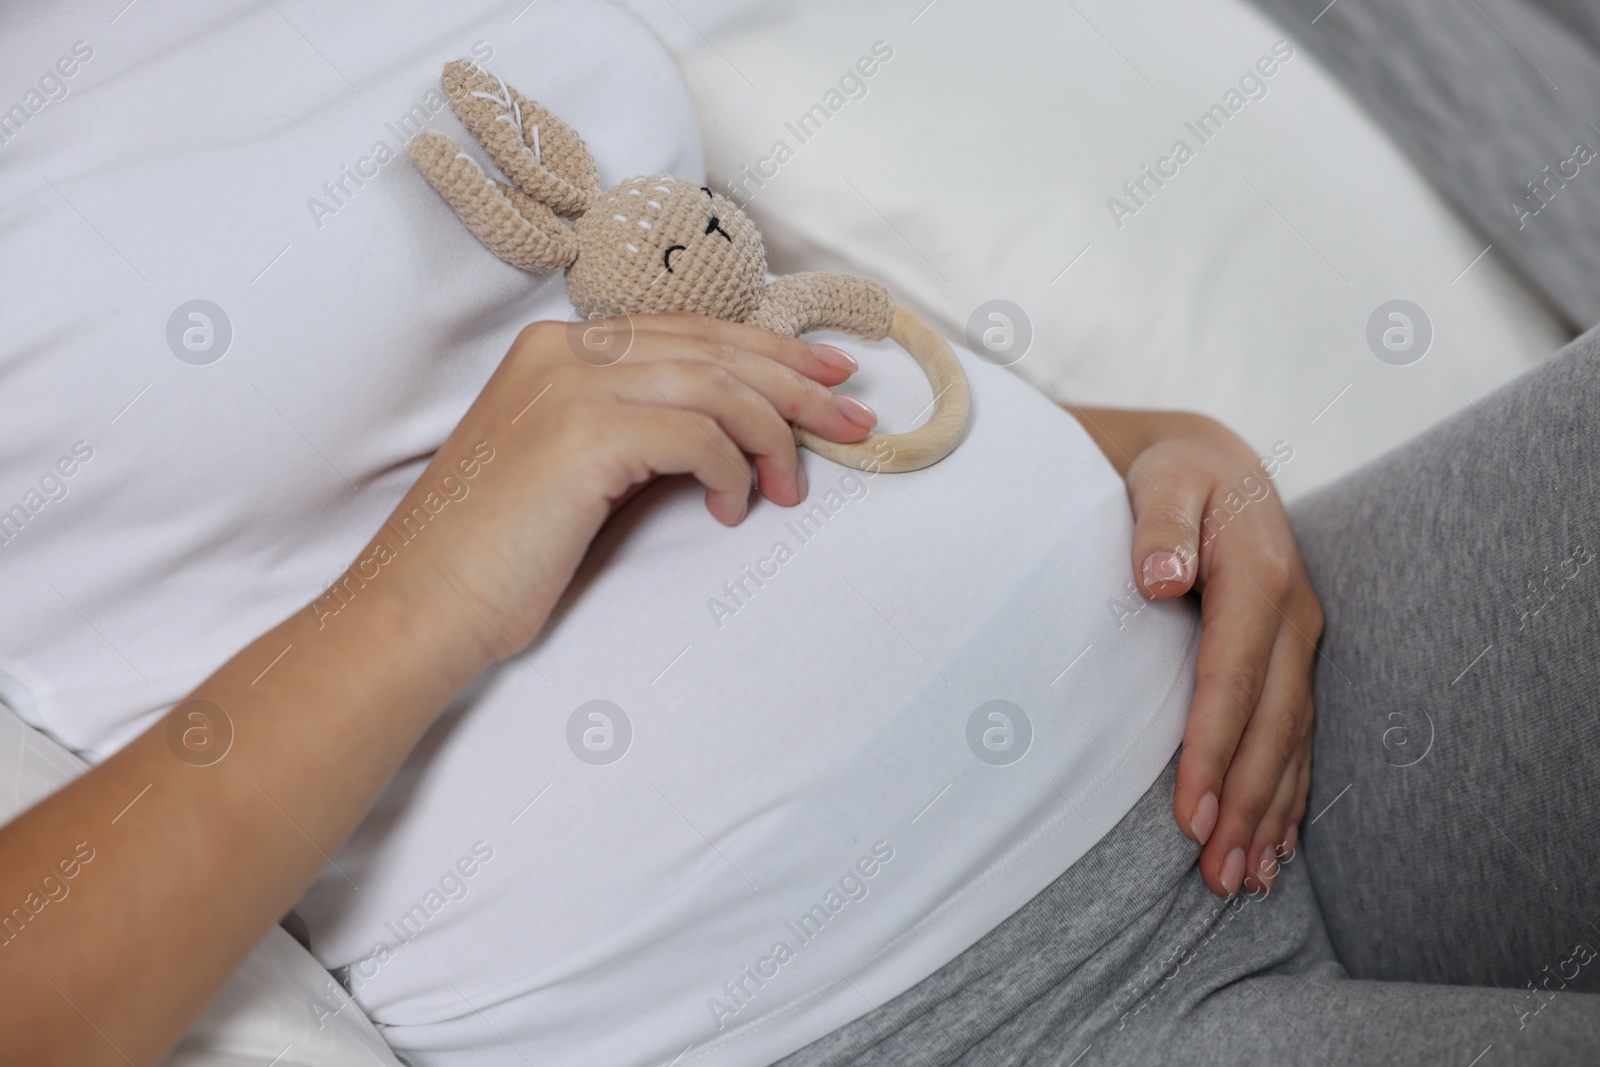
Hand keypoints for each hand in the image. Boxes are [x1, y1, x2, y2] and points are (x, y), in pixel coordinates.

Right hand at [379, 313, 877, 669]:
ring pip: (716, 384)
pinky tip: (734, 508)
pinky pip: (698, 435)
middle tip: (854, 417)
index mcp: (557, 349)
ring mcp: (571, 386)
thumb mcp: (572, 472)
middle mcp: (564, 351)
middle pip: (713, 347)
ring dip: (774, 434)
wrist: (419, 606)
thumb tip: (726, 434)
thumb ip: (634, 433)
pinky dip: (731, 470)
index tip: (824, 378)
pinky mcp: (584, 434)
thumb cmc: (494, 557)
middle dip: (796, 383)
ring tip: (794, 485)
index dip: (767, 352)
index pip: (688, 332)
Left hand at [1119, 416, 1319, 897]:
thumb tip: (1159, 576)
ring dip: (1270, 815)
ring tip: (1243, 881)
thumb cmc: (1175, 475)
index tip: (1189, 813)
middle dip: (1246, 804)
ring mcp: (1300, 642)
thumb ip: (1159, 523)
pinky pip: (1298, 736)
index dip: (1213, 748)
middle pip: (1273, 726)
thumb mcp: (1163, 480)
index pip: (1234, 677)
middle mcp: (1294, 617)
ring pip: (1291, 742)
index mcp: (1261, 577)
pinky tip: (1276, 845)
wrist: (1215, 464)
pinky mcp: (1294, 659)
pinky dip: (1288, 794)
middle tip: (1216, 875)